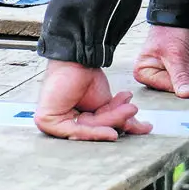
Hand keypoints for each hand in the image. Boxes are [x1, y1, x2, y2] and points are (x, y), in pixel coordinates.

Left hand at [34, 59, 152, 141]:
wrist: (77, 57)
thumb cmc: (85, 76)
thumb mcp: (107, 103)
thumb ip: (119, 118)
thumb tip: (143, 128)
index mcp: (74, 119)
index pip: (98, 130)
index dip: (118, 125)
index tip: (141, 125)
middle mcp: (62, 122)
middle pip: (94, 131)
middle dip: (116, 121)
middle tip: (133, 111)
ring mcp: (52, 122)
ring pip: (87, 131)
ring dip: (111, 121)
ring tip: (128, 110)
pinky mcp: (46, 120)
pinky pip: (74, 132)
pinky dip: (94, 132)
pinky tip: (111, 132)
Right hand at [132, 25, 188, 98]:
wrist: (182, 13)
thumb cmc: (170, 31)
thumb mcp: (175, 54)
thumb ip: (180, 76)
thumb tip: (185, 95)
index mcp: (146, 72)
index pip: (170, 86)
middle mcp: (157, 74)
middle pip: (186, 84)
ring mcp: (173, 72)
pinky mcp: (186, 69)